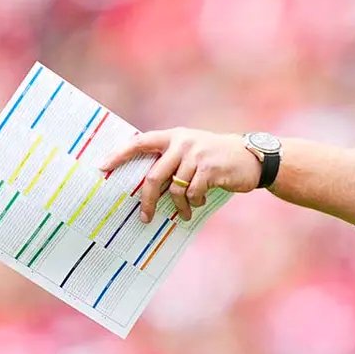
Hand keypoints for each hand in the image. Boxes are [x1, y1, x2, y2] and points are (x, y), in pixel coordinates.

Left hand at [98, 127, 261, 221]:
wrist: (252, 158)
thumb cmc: (218, 158)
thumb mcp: (194, 149)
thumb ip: (173, 159)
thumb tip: (149, 184)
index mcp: (174, 136)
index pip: (140, 142)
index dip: (119, 154)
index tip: (102, 166)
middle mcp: (182, 143)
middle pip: (154, 176)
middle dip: (147, 200)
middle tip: (144, 216)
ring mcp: (196, 155)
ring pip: (175, 189)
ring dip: (178, 207)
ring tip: (183, 214)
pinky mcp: (209, 169)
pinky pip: (192, 193)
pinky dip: (194, 203)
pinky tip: (199, 203)